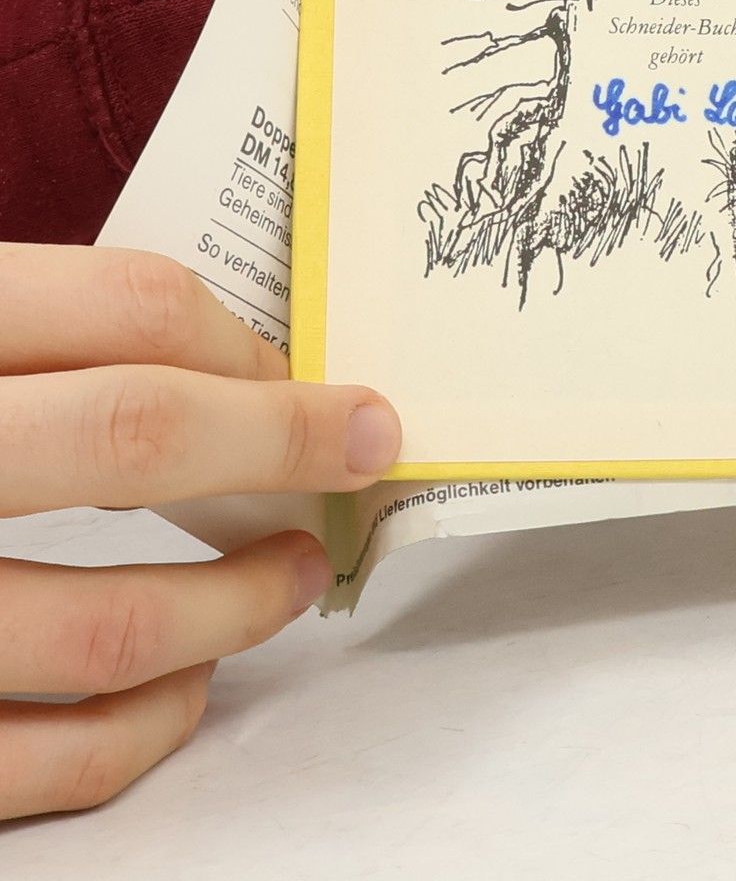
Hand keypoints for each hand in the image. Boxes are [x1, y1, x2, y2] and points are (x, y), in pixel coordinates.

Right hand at [0, 244, 400, 817]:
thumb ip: (24, 331)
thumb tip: (223, 360)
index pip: (127, 307)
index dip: (253, 341)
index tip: (322, 372)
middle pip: (135, 434)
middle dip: (283, 440)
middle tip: (366, 445)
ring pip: (104, 622)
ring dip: (235, 605)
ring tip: (290, 580)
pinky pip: (38, 764)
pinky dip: (139, 734)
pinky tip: (184, 692)